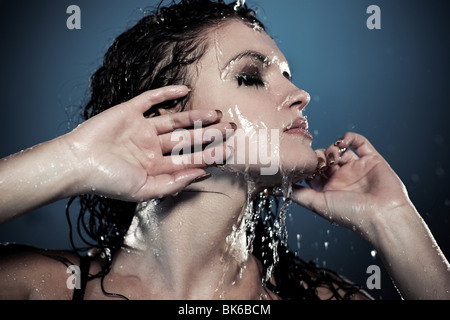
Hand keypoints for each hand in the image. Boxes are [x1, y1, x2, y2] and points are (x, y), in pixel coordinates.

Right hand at [63, 85, 232, 201]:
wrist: (77, 164)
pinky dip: (167, 94)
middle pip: (186, 139)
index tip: (228, 152)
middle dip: (208, 135)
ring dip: (195, 116)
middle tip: (231, 129)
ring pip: (174, 120)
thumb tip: (201, 175)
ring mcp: (141, 129)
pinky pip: (151, 100)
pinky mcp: (129, 112)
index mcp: (156, 166)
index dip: (208, 156)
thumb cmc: (108, 181)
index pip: (188, 160)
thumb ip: (173, 183)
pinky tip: (185, 91)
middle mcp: (152, 147)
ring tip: (216, 113)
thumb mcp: (144, 189)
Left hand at [292, 132, 412, 241]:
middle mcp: (341, 178)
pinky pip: (359, 142)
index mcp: (328, 189)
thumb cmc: (351, 214)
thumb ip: (299, 194)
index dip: (306, 165)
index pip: (312, 170)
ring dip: (332, 148)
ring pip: (338, 149)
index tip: (303, 164)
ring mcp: (356, 167)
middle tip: (320, 161)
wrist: (383, 215)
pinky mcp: (372, 159)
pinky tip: (343, 142)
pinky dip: (349, 138)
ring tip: (333, 156)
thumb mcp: (319, 204)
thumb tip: (278, 188)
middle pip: (323, 158)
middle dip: (319, 156)